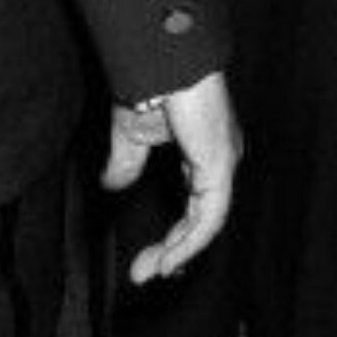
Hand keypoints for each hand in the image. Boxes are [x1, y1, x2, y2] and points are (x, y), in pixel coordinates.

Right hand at [102, 70, 241, 283]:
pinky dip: (189, 242)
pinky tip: (168, 259)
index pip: (198, 204)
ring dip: (178, 251)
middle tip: (144, 273)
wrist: (160, 63)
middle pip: (204, 217)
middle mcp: (220, 158)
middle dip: (174, 250)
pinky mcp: (220, 164)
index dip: (177, 236)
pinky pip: (209, 217)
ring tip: (149, 271)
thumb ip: (126, 162)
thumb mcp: (132, 134)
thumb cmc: (151, 86)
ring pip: (207, 222)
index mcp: (205, 151)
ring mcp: (224, 161)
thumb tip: (113, 185)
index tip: (151, 261)